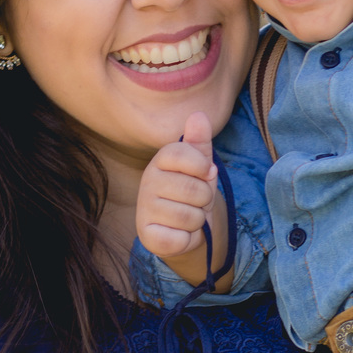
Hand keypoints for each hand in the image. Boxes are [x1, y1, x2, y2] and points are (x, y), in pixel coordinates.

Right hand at [136, 112, 217, 262]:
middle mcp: (147, 183)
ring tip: (189, 217)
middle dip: (205, 199)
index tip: (208, 173)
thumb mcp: (201, 166)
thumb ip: (199, 141)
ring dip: (198, 220)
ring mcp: (144, 210)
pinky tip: (180, 233)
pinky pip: (180, 238)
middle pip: (194, 189)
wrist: (185, 229)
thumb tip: (199, 114)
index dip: (202, 166)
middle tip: (197, 201)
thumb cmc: (192, 192)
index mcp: (160, 161)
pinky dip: (187, 238)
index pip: (182, 154)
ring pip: (190, 216)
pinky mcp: (147, 236)